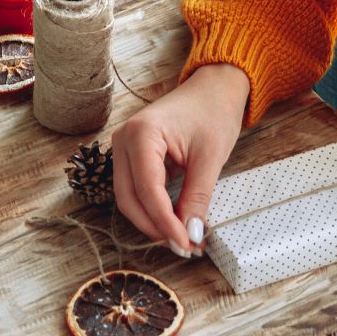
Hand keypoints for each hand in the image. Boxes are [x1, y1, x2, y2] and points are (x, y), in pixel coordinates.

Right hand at [110, 64, 248, 256]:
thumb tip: (191, 235)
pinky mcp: (130, 154)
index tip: (185, 245)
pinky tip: (172, 221)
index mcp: (142, 134)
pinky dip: (151, 208)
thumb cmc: (213, 112)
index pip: (147, 191)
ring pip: (128, 197)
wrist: (213, 88)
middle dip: (155, 227)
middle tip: (184, 247)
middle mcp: (123, 139)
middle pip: (129, 198)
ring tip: (181, 237)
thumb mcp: (210, 158)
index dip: (165, 222)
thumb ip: (197, 198)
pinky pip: (134, 188)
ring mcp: (123, 146)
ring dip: (151, 221)